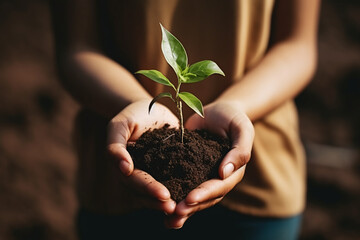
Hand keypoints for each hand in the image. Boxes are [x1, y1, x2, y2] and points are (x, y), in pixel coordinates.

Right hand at [107, 99, 178, 213]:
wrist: (150, 110)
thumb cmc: (132, 116)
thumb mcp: (119, 126)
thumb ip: (116, 146)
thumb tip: (124, 170)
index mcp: (124, 168)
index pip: (136, 182)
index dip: (149, 189)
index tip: (164, 195)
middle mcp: (138, 176)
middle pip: (147, 194)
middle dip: (161, 202)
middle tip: (176, 208)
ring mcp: (154, 175)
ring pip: (159, 194)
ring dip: (171, 202)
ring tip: (186, 208)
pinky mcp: (169, 170)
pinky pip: (175, 182)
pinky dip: (182, 191)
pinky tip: (196, 196)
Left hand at [165, 100, 254, 227]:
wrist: (218, 111)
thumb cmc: (233, 118)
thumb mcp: (242, 129)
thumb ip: (240, 150)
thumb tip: (226, 173)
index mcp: (233, 171)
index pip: (219, 186)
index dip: (205, 194)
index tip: (189, 199)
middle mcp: (218, 178)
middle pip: (205, 198)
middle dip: (190, 207)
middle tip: (174, 214)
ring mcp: (203, 175)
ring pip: (193, 196)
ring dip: (181, 209)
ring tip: (166, 218)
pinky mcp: (188, 169)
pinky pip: (181, 184)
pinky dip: (172, 194)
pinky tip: (158, 203)